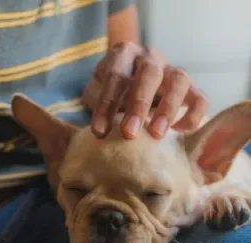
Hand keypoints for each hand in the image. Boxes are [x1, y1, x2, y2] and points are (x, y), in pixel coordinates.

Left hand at [85, 42, 207, 138]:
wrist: (130, 83)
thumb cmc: (111, 89)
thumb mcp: (95, 91)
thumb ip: (96, 102)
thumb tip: (101, 128)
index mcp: (124, 54)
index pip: (115, 76)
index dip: (106, 105)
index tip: (99, 132)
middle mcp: (150, 57)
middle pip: (149, 74)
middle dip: (139, 105)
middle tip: (129, 134)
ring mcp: (172, 70)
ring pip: (180, 80)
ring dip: (168, 108)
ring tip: (157, 135)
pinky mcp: (189, 88)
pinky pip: (200, 98)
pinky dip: (193, 115)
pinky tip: (178, 131)